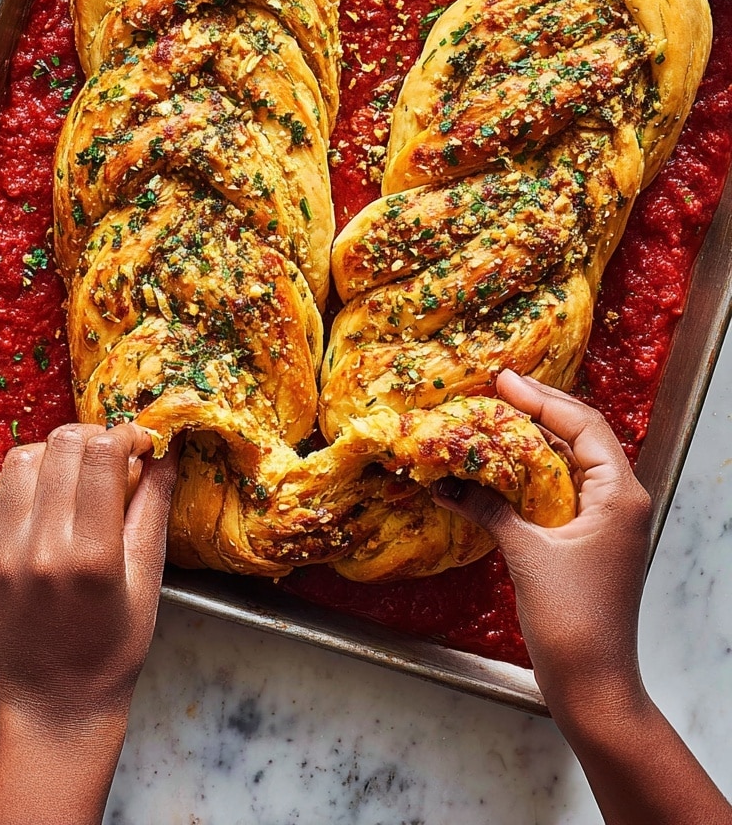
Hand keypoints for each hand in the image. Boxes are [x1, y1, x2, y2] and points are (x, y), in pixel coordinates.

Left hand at [0, 420, 178, 824]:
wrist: (59, 699)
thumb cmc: (114, 642)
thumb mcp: (149, 574)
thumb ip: (155, 503)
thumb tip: (166, 447)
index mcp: (94, 554)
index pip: (102, 453)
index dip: (125, 435)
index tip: (138, 444)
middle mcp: (42, 549)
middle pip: (61, 446)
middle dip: (92, 436)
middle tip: (107, 455)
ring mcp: (1, 555)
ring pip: (18, 460)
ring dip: (50, 454)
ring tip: (68, 473)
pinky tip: (22, 494)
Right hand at [432, 370, 651, 707]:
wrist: (593, 684)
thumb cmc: (572, 620)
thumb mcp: (526, 554)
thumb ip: (488, 509)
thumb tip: (445, 482)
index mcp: (620, 494)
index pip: (583, 425)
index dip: (542, 397)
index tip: (502, 380)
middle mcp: (620, 500)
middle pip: (578, 437)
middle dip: (534, 414)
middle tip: (491, 393)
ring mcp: (606, 521)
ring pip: (567, 464)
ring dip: (529, 444)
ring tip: (487, 422)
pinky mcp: (588, 539)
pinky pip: (558, 491)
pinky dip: (528, 477)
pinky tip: (495, 470)